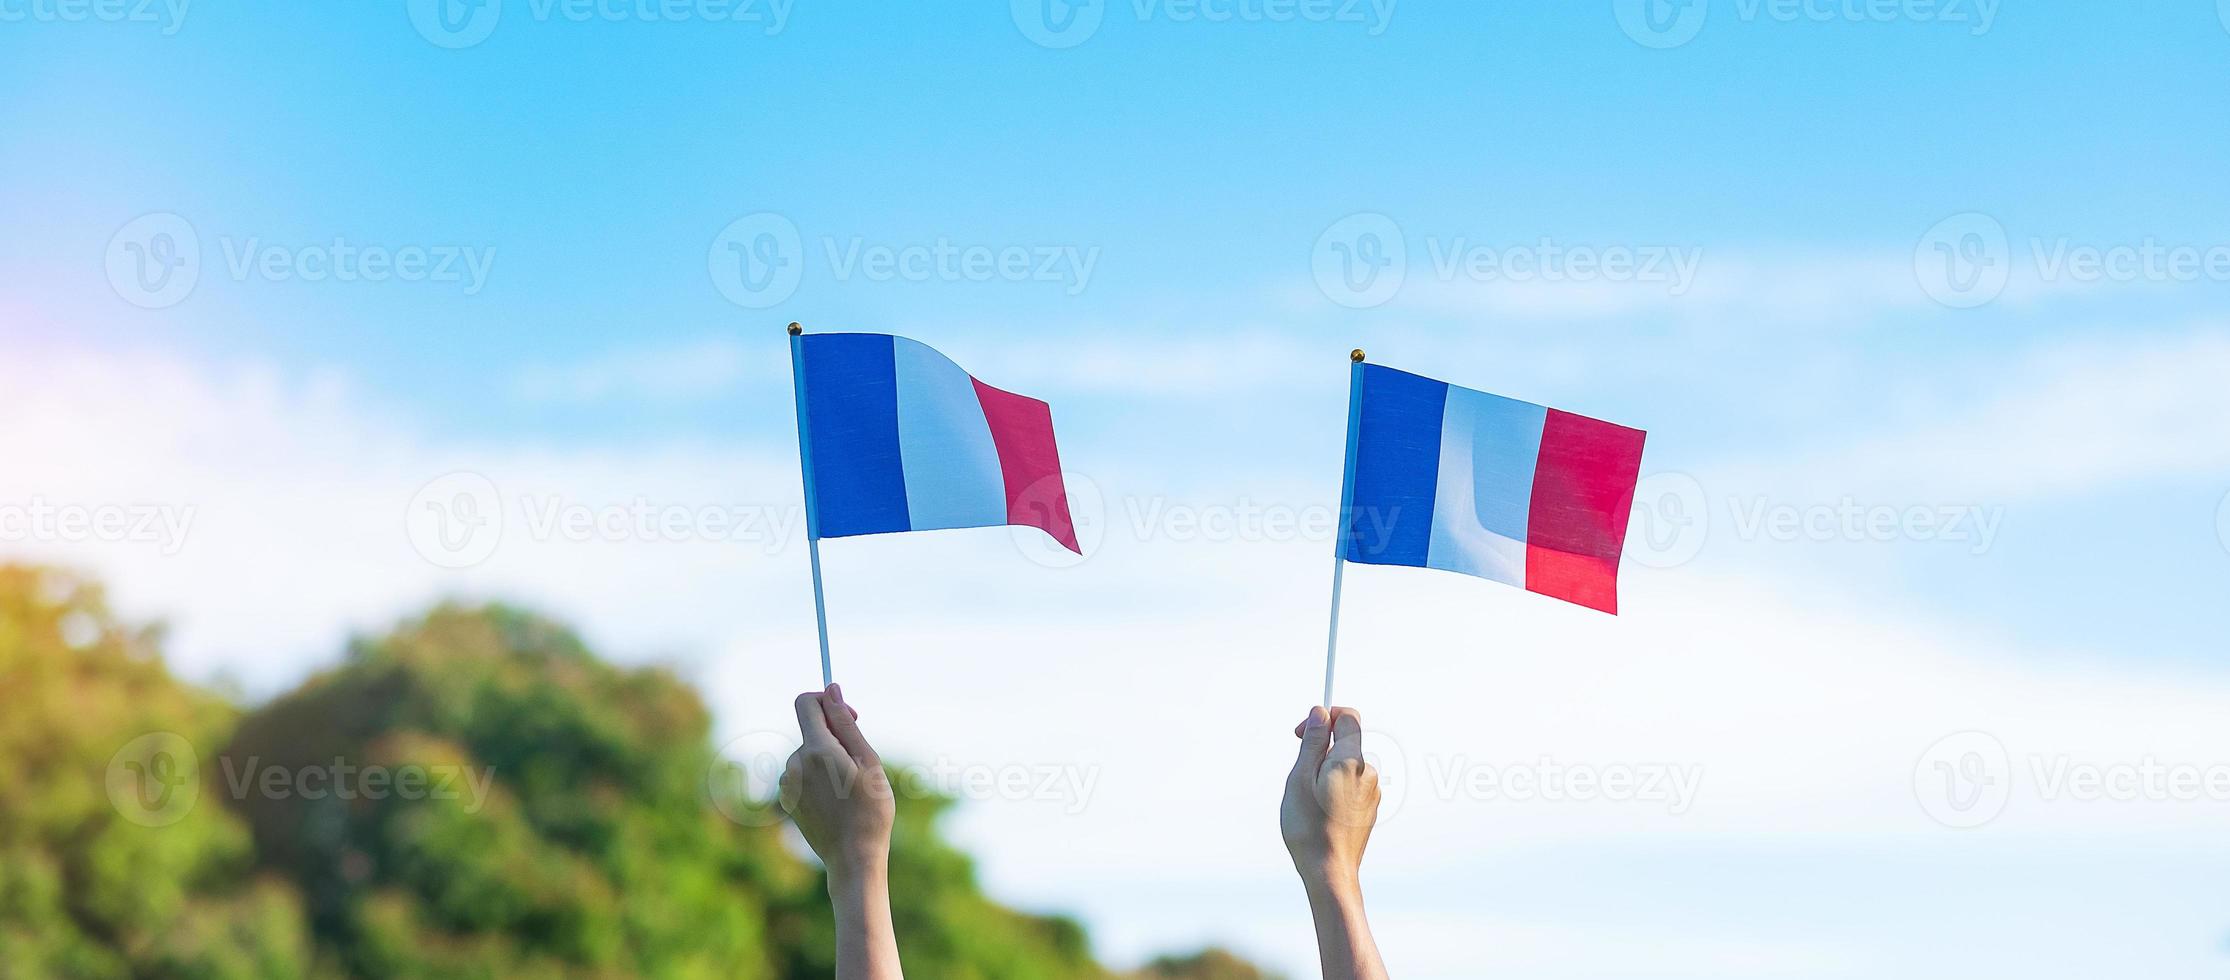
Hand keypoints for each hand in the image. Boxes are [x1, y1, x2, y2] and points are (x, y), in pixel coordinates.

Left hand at [780, 684, 894, 888]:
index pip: (806, 703)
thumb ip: (846, 723)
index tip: (849, 716)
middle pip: (812, 730)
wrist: (853, 858)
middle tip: (859, 764)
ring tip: (848, 788)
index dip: (827, 701)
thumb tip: (831, 689)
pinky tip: (836, 801)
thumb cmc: (870, 810)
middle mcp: (795, 763)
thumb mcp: (868, 761)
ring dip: (828, 759)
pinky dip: (819, 777)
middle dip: (835, 736)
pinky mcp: (787, 798)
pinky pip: (803, 773)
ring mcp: (787, 782)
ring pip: (809, 752)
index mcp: (816, 750)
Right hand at [1283, 706, 1389, 979]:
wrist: (1329, 873)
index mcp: (1351, 760)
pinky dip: (1333, 790)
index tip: (1302, 732)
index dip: (1325, 716)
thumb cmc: (1309, 826)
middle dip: (1319, 749)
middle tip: (1297, 774)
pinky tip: (1319, 813)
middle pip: (1345, 743)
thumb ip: (1312, 742)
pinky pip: (1350, 787)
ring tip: (1305, 800)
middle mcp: (1368, 773)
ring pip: (1345, 767)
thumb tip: (1320, 712)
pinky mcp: (1369, 811)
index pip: (1348, 717)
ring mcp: (1372, 794)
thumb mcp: (1299, 778)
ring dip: (1325, 772)